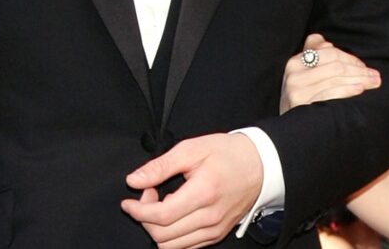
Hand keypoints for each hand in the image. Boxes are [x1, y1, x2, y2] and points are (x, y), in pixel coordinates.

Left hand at [122, 133, 262, 248]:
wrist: (260, 165)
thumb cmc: (227, 154)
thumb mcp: (192, 149)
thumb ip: (161, 166)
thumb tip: (134, 180)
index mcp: (203, 193)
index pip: (161, 216)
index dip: (138, 210)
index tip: (128, 201)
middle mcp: (210, 218)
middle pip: (162, 235)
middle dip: (145, 217)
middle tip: (149, 194)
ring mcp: (214, 230)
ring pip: (171, 246)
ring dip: (157, 228)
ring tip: (162, 204)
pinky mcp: (216, 235)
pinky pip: (185, 247)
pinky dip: (171, 235)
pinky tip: (174, 213)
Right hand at [281, 33, 379, 113]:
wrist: (286, 132)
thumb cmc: (301, 101)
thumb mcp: (303, 77)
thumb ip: (314, 56)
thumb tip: (327, 44)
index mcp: (295, 62)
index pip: (330, 53)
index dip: (350, 58)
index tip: (364, 67)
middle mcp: (294, 74)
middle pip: (335, 65)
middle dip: (359, 70)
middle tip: (376, 76)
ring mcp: (297, 90)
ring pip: (336, 78)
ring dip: (359, 79)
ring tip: (374, 83)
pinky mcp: (301, 105)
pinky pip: (330, 94)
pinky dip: (347, 90)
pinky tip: (360, 90)